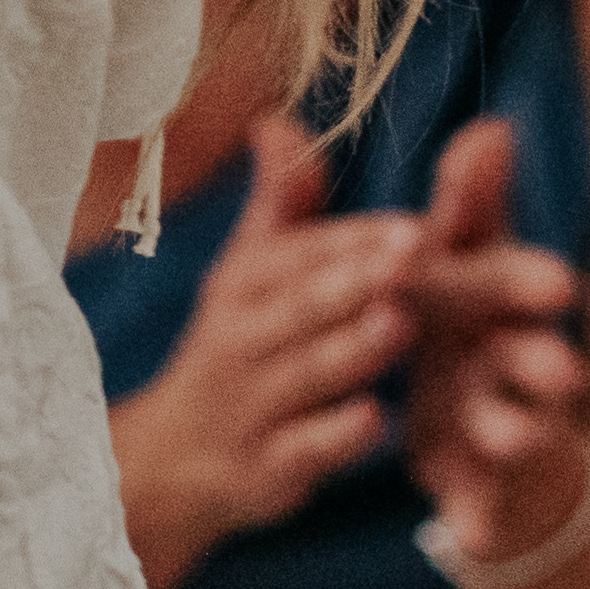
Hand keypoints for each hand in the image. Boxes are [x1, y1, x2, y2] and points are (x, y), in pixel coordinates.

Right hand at [103, 118, 419, 588]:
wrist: (170, 460)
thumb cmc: (234, 349)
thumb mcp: (247, 275)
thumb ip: (279, 203)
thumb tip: (275, 118)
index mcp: (243, 284)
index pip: (303, 252)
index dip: (360, 238)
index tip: (418, 224)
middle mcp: (240, 338)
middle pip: (302, 304)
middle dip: (358, 277)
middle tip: (419, 253)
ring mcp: (250, 406)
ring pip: (305, 373)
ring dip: (352, 348)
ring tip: (401, 323)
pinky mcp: (263, 470)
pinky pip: (301, 451)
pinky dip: (336, 437)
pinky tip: (378, 423)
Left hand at [387, 124, 589, 557]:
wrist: (483, 423)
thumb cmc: (467, 322)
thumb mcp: (462, 262)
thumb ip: (471, 202)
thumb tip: (490, 126)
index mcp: (490, 299)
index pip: (505, 279)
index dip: (526, 281)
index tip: (557, 285)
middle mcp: (505, 359)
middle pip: (527, 357)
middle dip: (543, 365)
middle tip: (564, 374)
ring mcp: (497, 422)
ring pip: (508, 427)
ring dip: (513, 434)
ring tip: (513, 442)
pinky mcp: (477, 479)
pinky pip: (478, 500)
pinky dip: (476, 516)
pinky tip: (468, 536)